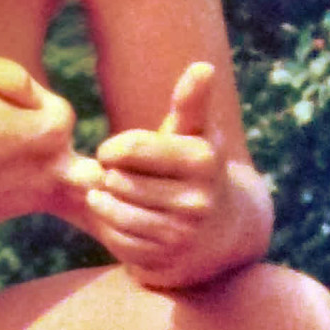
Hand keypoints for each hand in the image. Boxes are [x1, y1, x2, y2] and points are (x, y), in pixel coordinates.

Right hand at [0, 51, 100, 226]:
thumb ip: (15, 73)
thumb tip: (37, 94)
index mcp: (45, 135)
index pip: (60, 112)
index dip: (33, 101)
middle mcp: (49, 173)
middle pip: (70, 147)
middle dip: (48, 133)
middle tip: (4, 131)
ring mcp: (33, 198)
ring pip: (76, 186)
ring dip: (75, 175)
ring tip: (73, 178)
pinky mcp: (16, 212)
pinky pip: (59, 209)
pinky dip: (74, 208)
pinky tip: (88, 212)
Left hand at [84, 62, 229, 288]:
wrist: (224, 231)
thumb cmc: (197, 169)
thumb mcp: (195, 135)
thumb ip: (191, 101)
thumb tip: (203, 66)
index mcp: (203, 160)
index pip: (133, 149)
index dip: (113, 149)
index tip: (110, 151)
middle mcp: (198, 201)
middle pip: (121, 181)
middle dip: (109, 176)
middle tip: (111, 175)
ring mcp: (184, 236)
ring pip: (117, 212)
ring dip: (104, 201)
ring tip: (107, 193)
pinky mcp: (168, 263)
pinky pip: (119, 243)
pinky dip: (111, 230)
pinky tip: (118, 219)